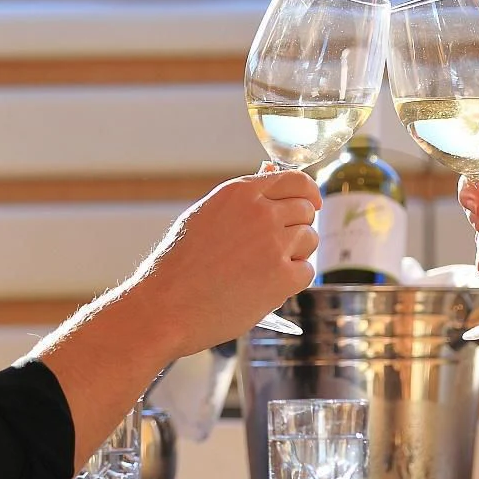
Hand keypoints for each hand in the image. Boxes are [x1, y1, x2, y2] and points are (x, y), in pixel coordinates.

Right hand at [131, 165, 318, 352]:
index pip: (295, 180)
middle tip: (276, 248)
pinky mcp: (282, 277)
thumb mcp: (206, 215)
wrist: (166, 306)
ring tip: (264, 270)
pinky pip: (307, 271)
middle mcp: (261, 212)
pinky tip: (266, 287)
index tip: (312, 204)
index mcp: (240, 192)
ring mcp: (274, 244)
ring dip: (296, 254)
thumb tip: (273, 173)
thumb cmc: (179, 264)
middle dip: (298, 227)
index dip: (308, 193)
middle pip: (306, 210)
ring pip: (310, 239)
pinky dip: (292, 281)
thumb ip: (244, 197)